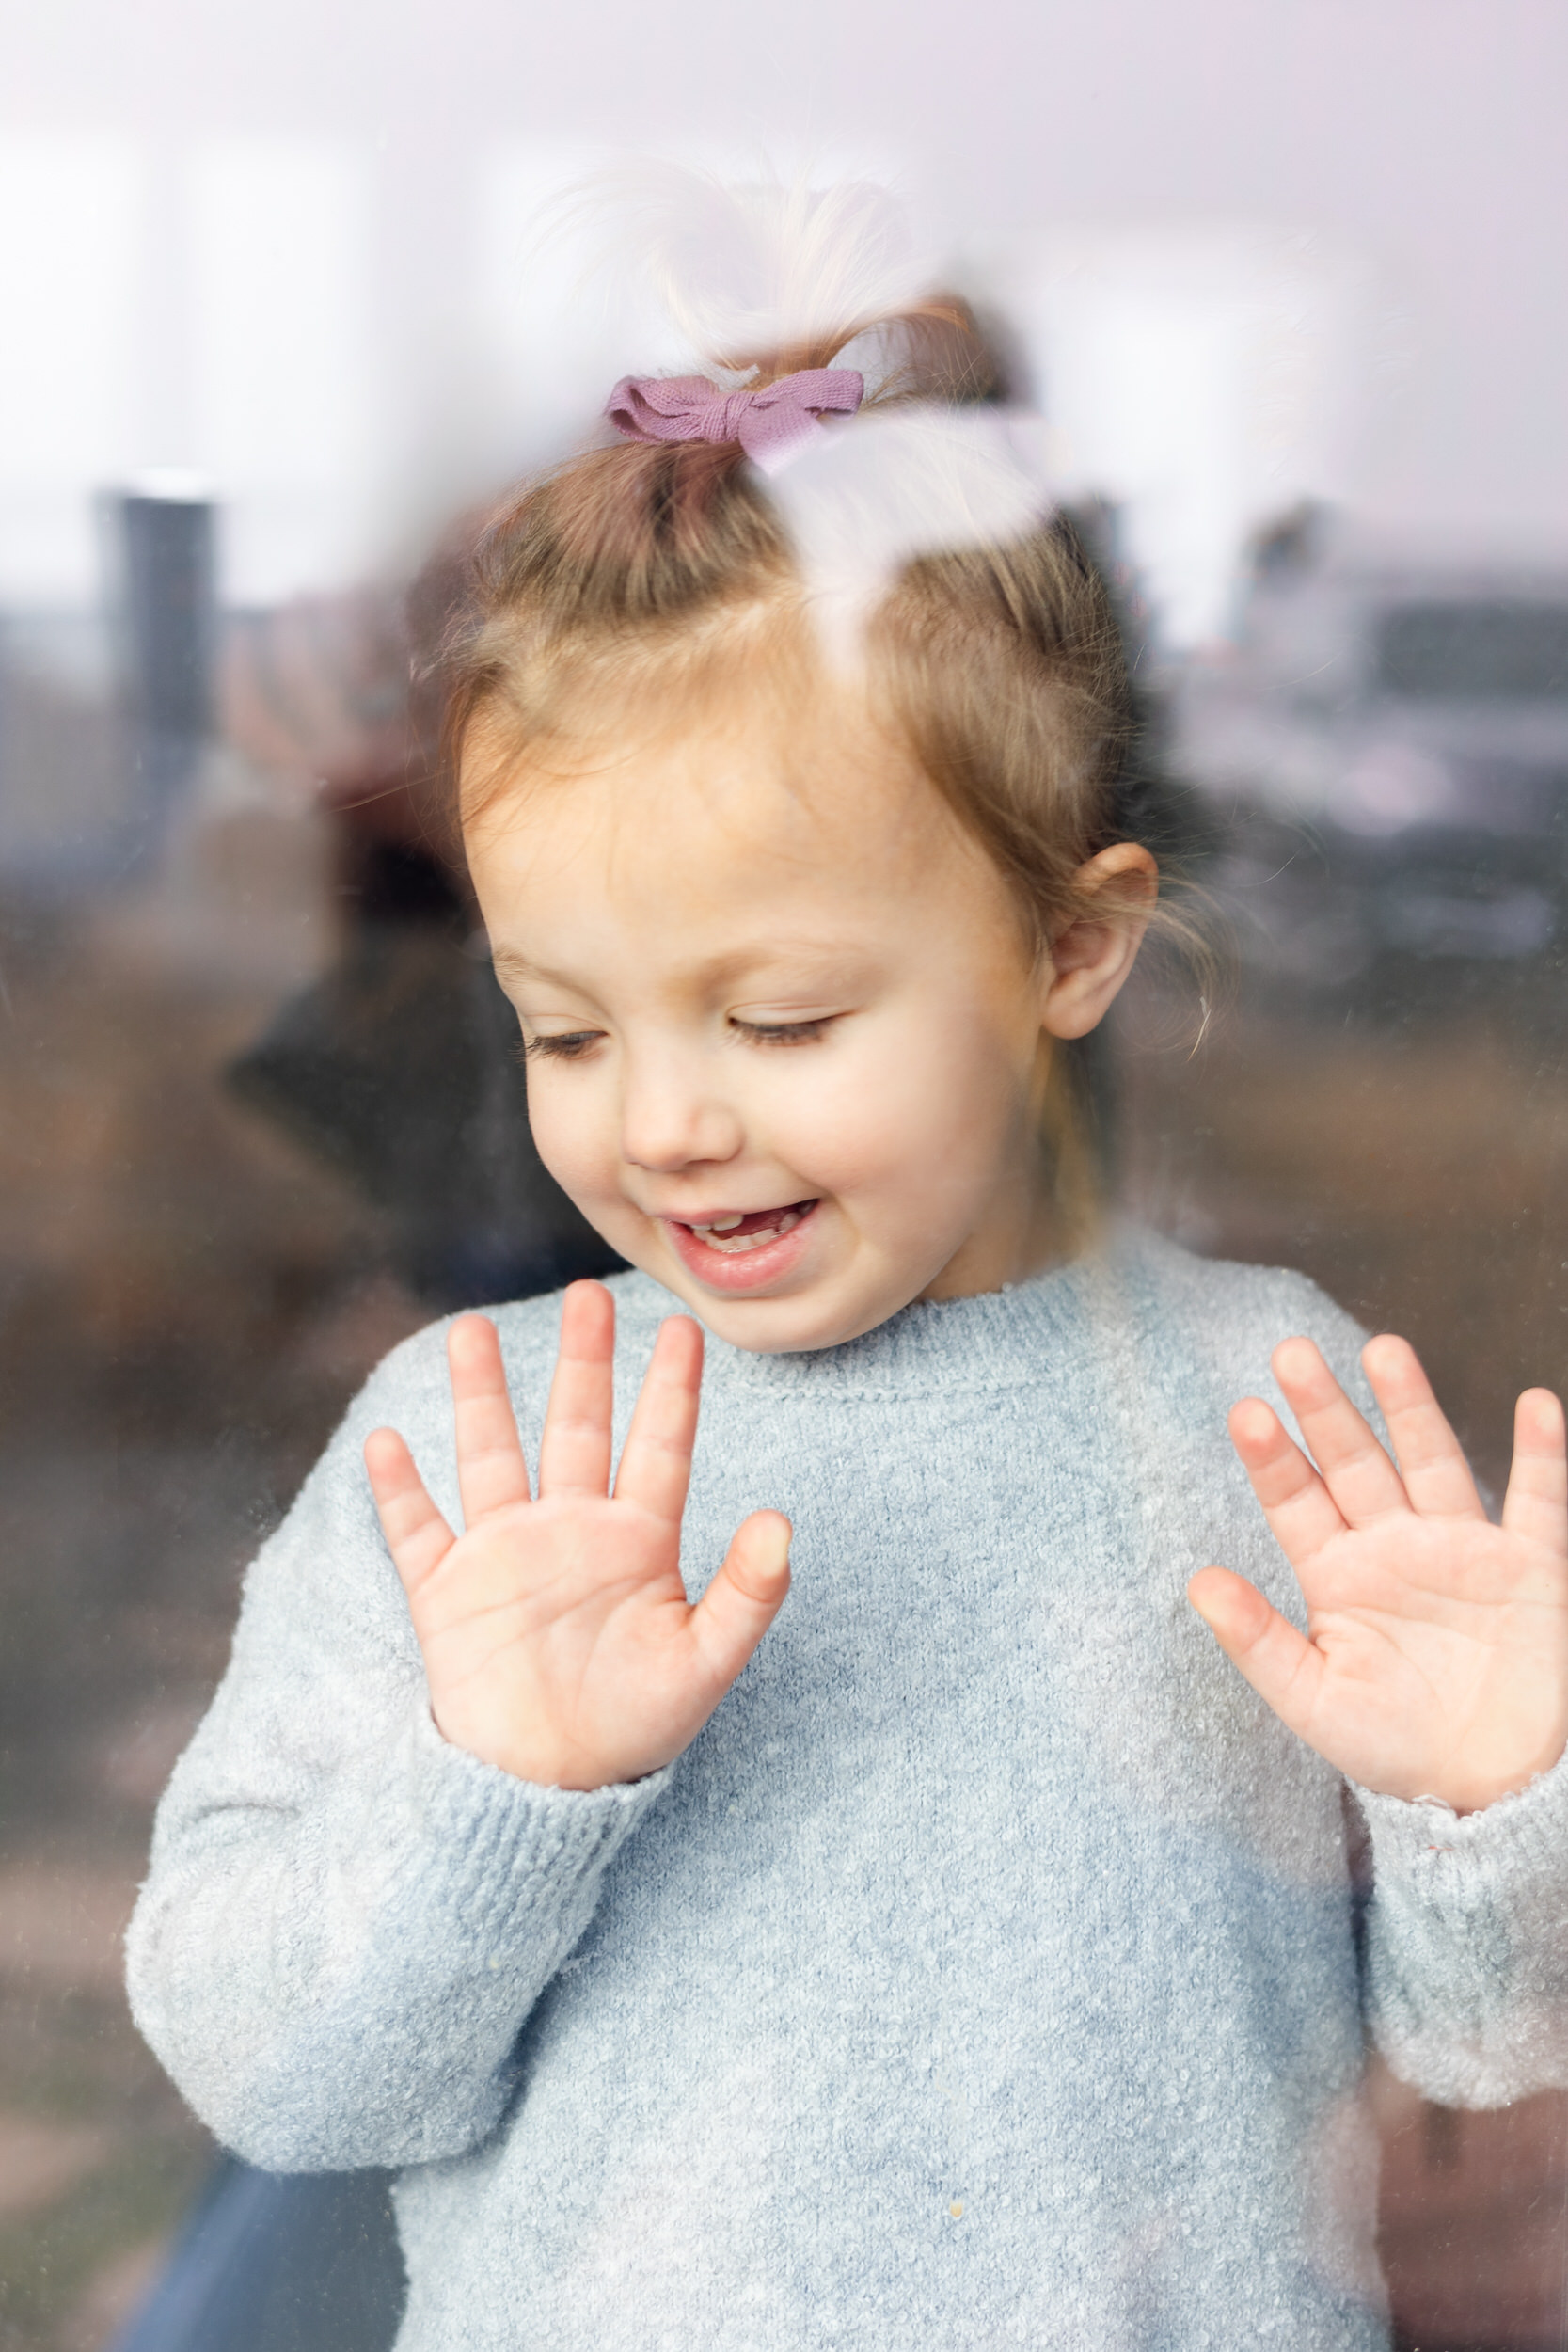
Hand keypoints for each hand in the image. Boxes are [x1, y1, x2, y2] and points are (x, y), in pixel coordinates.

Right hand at [364, 1281, 791, 1790]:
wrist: (548, 1792)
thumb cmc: (634, 1730)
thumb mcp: (704, 1665)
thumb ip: (746, 1594)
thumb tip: (782, 1521)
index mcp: (637, 1543)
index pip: (658, 1447)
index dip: (670, 1389)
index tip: (685, 1328)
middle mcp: (570, 1531)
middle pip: (576, 1426)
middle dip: (583, 1362)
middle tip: (589, 1295)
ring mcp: (506, 1555)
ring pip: (492, 1455)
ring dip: (482, 1395)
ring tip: (474, 1328)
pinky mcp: (448, 1593)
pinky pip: (417, 1530)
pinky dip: (399, 1490)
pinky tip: (388, 1441)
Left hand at [1188, 1336, 1567, 1813]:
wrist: (1489, 1790)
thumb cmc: (1393, 1746)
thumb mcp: (1313, 1701)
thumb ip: (1258, 1641)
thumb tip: (1197, 1583)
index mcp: (1338, 1574)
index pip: (1297, 1502)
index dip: (1274, 1459)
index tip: (1246, 1412)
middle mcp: (1395, 1546)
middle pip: (1355, 1462)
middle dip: (1325, 1408)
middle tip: (1290, 1351)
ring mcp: (1462, 1549)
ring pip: (1431, 1461)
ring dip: (1410, 1406)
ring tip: (1383, 1348)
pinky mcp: (1530, 1568)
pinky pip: (1538, 1502)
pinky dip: (1541, 1454)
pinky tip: (1535, 1405)